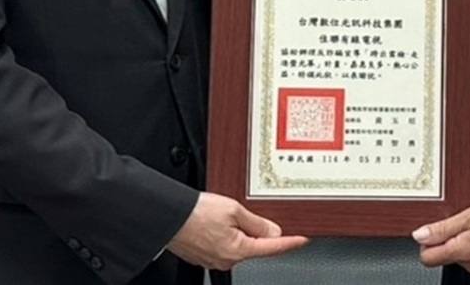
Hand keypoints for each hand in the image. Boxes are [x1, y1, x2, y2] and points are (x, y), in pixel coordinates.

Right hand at [166, 192, 307, 269]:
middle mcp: (227, 260)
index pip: (272, 248)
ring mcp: (214, 260)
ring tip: (222, 214)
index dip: (290, 243)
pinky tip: (214, 221)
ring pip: (238, 245)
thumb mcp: (233, 210)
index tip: (302, 240)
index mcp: (238, 250)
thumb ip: (257, 222)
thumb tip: (273, 231)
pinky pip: (223, 245)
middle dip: (255, 230)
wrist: (167, 216)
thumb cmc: (195, 212)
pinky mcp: (203, 256)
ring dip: (238, 230)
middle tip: (242, 212)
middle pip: (254, 245)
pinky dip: (225, 234)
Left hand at [411, 199, 469, 273]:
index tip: (434, 228)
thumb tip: (420, 235)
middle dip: (448, 237)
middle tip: (463, 219)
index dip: (426, 241)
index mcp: (460, 253)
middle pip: (444, 254)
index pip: (427, 258)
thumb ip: (442, 228)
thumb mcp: (469, 215)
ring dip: (464, 237)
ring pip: (461, 252)